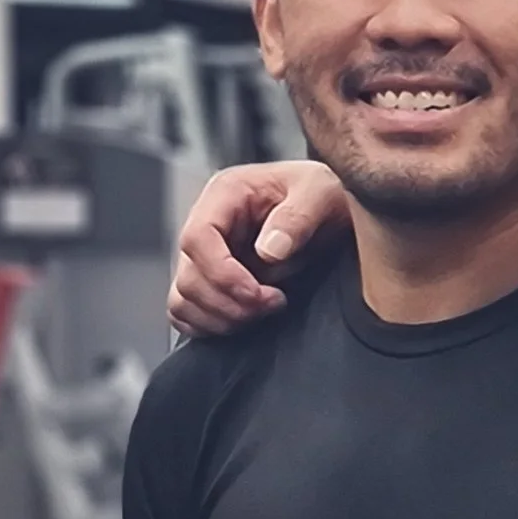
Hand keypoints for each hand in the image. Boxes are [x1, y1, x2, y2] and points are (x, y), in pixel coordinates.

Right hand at [167, 158, 351, 335]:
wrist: (333, 206)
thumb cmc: (321, 193)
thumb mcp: (320, 193)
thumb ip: (296, 218)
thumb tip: (268, 250)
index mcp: (226, 193)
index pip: (198, 238)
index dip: (224, 275)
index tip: (260, 293)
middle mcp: (208, 222)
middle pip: (189, 275)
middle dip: (230, 303)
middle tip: (274, 304)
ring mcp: (206, 253)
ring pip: (184, 298)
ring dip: (222, 317)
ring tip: (263, 311)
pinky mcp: (212, 278)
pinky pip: (187, 311)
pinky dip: (210, 325)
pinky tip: (245, 320)